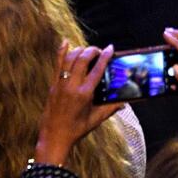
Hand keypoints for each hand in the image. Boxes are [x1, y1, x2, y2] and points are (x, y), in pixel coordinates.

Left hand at [34, 44, 116, 166]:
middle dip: (93, 51)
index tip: (111, 48)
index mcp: (84, 94)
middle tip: (100, 51)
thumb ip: (111, 108)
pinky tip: (65, 42)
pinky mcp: (53, 85)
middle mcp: (72, 86)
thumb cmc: (77, 129)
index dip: (105, 56)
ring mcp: (60, 84)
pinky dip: (61, 52)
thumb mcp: (96, 119)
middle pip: (83, 60)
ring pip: (69, 59)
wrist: (54, 136)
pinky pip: (57, 64)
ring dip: (80, 50)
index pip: (97, 69)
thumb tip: (125, 102)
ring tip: (88, 51)